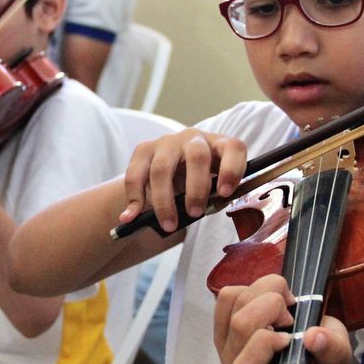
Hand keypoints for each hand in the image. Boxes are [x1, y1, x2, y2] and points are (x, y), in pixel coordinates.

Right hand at [118, 128, 247, 232]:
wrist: (172, 175)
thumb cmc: (200, 184)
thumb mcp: (214, 188)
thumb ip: (217, 196)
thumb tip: (215, 206)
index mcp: (220, 145)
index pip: (233, 148)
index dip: (231, 170)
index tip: (225, 194)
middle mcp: (194, 138)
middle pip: (196, 156)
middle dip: (196, 188)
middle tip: (195, 213)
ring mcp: (167, 142)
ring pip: (162, 169)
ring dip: (164, 201)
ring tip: (169, 225)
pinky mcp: (143, 150)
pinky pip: (135, 175)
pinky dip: (134, 199)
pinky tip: (131, 217)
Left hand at [213, 274, 351, 363]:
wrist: (307, 354)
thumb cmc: (319, 360)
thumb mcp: (338, 357)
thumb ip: (331, 350)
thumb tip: (313, 337)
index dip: (269, 342)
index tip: (290, 337)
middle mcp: (234, 363)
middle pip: (241, 323)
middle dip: (272, 306)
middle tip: (291, 313)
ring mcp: (224, 341)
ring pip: (233, 302)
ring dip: (263, 291)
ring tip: (284, 303)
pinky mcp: (222, 321)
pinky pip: (226, 295)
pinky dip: (251, 288)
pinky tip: (269, 298)